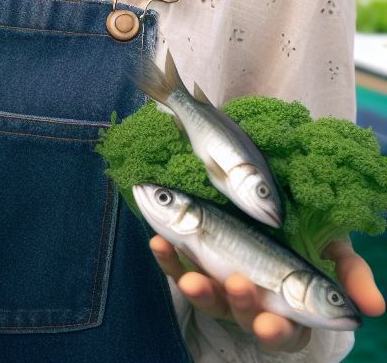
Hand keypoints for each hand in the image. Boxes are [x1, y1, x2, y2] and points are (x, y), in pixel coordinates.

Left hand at [150, 235, 384, 353]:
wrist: (266, 192)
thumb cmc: (308, 228)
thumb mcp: (335, 246)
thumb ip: (351, 274)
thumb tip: (373, 308)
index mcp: (288, 309)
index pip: (284, 333)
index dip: (277, 331)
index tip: (272, 323)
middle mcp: (251, 302)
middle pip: (241, 317)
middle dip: (236, 305)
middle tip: (236, 285)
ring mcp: (219, 282)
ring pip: (206, 297)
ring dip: (196, 289)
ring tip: (191, 277)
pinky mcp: (192, 260)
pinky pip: (176, 266)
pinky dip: (167, 258)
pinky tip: (159, 242)